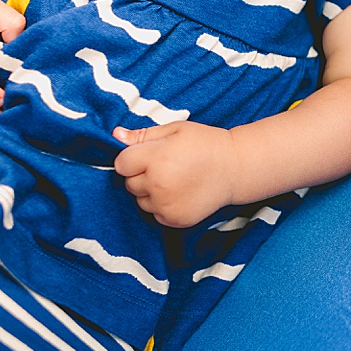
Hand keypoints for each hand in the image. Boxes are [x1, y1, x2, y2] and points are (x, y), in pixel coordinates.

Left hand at [112, 122, 242, 227]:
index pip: (121, 164)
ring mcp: (166, 205)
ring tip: (174, 179)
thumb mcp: (175, 130)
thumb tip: (115, 135)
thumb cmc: (205, 144)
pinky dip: (161, 205)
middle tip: (165, 166)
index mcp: (156, 159)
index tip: (148, 154)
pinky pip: (154, 213)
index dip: (132, 158)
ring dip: (150, 191)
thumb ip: (143, 135)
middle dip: (140, 174)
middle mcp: (158, 185)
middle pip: (129, 183)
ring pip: (140, 200)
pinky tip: (180, 192)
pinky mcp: (173, 220)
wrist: (235, 169)